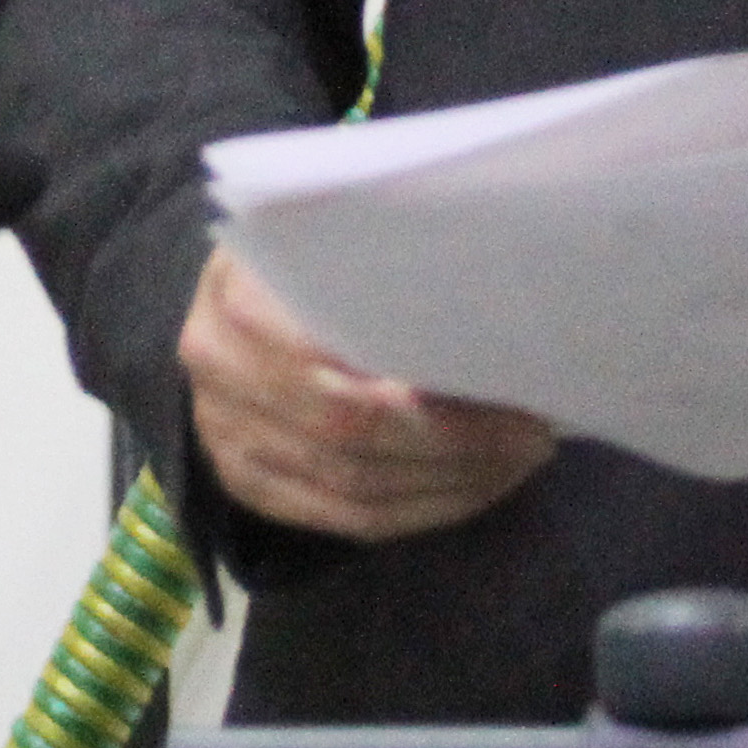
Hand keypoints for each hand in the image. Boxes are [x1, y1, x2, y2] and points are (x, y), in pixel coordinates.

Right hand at [178, 243, 558, 542]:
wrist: (215, 295)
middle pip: (356, 440)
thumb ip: (385, 262)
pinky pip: (344, 520)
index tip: (518, 396)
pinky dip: (418, 512)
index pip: (350, 384)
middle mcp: (222, 374)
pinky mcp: (246, 482)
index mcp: (242, 299)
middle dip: (460, 448)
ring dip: (450, 486)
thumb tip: (493, 302)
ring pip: (356, 489)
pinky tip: (470, 489)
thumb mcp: (327, 228)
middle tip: (533, 438)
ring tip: (514, 463)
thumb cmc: (299, 251)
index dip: (441, 409)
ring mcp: (227, 437)